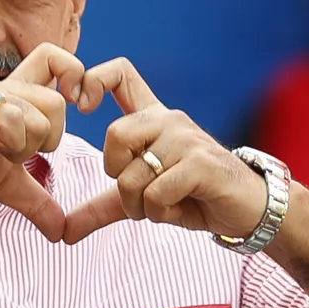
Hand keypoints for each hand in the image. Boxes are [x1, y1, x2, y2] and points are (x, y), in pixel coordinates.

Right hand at [0, 43, 83, 241]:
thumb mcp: (3, 185)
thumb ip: (35, 201)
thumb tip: (61, 232)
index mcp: (15, 99)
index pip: (57, 61)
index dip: (76, 78)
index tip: (73, 114)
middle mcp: (4, 88)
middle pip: (59, 100)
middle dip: (50, 137)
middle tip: (18, 153)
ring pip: (44, 110)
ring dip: (27, 143)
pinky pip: (14, 117)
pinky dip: (9, 141)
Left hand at [64, 58, 267, 244]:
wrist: (245, 210)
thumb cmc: (194, 197)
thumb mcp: (141, 201)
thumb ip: (102, 208)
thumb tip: (63, 233)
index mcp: (153, 119)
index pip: (120, 73)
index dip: (93, 79)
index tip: (81, 105)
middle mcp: (169, 120)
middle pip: (115, 134)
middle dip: (118, 177)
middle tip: (140, 195)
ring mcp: (186, 138)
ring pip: (133, 173)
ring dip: (141, 205)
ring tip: (165, 206)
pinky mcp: (200, 162)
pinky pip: (156, 193)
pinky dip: (161, 212)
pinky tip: (181, 209)